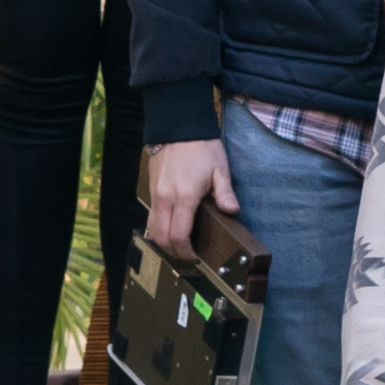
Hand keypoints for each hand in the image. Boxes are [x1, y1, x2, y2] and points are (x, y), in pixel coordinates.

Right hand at [139, 138, 227, 257]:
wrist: (177, 127)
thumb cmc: (202, 147)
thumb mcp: (220, 168)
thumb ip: (225, 192)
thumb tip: (232, 212)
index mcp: (184, 196)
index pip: (179, 235)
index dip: (186, 251)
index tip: (196, 257)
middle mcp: (166, 198)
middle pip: (162, 237)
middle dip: (174, 252)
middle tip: (189, 256)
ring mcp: (156, 194)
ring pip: (153, 229)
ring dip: (164, 242)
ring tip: (180, 245)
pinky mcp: (151, 190)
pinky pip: (151, 217)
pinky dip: (159, 228)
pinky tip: (172, 227)